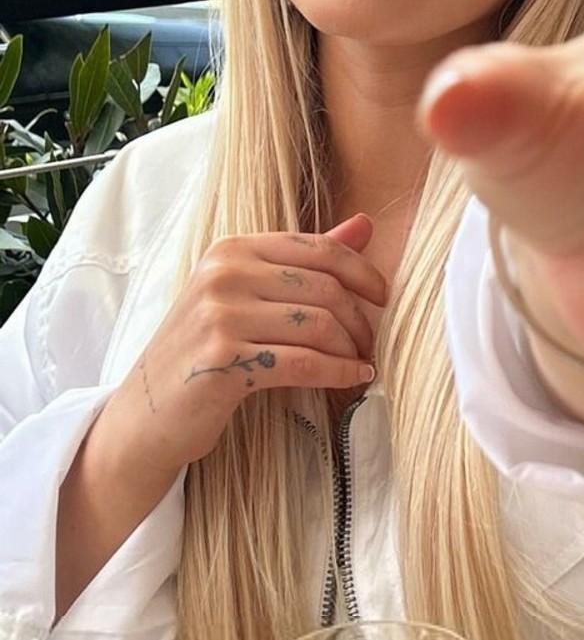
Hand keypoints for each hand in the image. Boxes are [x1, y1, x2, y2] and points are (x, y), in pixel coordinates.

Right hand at [104, 213, 384, 473]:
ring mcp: (219, 316)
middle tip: (372, 343)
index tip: (384, 297)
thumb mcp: (247, 294)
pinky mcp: (221, 361)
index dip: (363, 272)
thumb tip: (366, 222)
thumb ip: (304, 259)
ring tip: (362, 362)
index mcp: (232, 249)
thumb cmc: (204, 351)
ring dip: (351, 349)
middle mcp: (223, 274)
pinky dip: (338, 372)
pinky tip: (353, 379)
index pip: (318, 249)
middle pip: (324, 288)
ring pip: (318, 325)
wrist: (144, 416)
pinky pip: (302, 362)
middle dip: (360, 319)